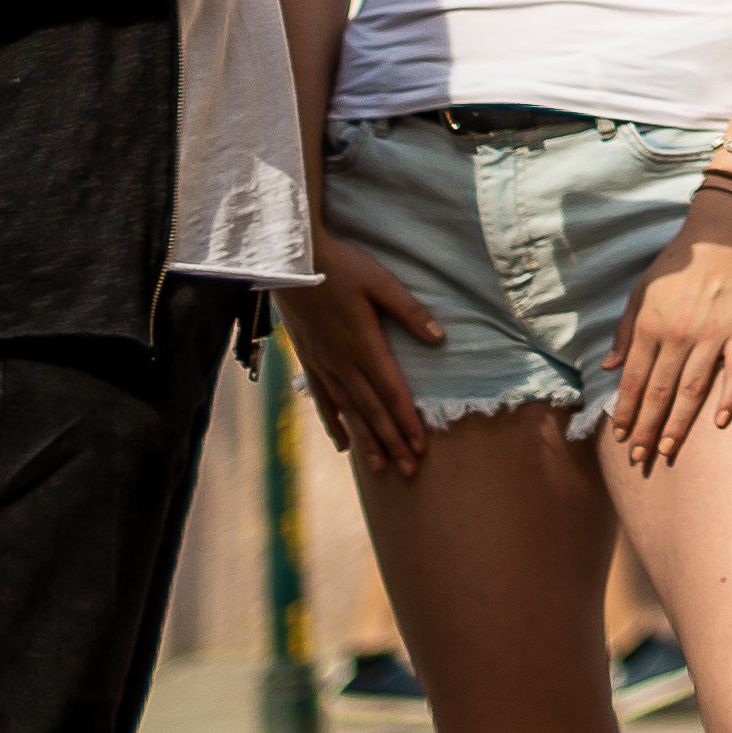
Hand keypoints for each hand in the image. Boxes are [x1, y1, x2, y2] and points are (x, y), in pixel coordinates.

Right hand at [280, 235, 443, 480]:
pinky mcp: (309, 360)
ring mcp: (322, 365)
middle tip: (409, 470)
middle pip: (371, 410)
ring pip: (348, 411)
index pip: (390, 393)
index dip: (406, 421)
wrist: (291, 262)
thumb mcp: (381, 282)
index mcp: (363, 345)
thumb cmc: (341, 267)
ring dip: (366, 439)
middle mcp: (341, 363)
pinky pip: (323, 400)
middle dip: (392, 441)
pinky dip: (335, 423)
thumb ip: (410, 311)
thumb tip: (440, 338)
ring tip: (381, 466)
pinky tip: (342, 442)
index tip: (421, 446)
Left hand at [602, 195, 731, 474]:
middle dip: (646, 429)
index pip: (634, 381)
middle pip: (660, 393)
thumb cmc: (678, 263)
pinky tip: (721, 423)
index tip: (619, 438)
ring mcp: (712, 335)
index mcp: (650, 326)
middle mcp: (678, 335)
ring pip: (692, 390)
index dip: (625, 412)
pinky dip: (729, 398)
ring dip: (678, 425)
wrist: (725, 234)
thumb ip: (625, 332)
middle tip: (637, 458)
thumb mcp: (641, 292)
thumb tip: (608, 368)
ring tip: (666, 450)